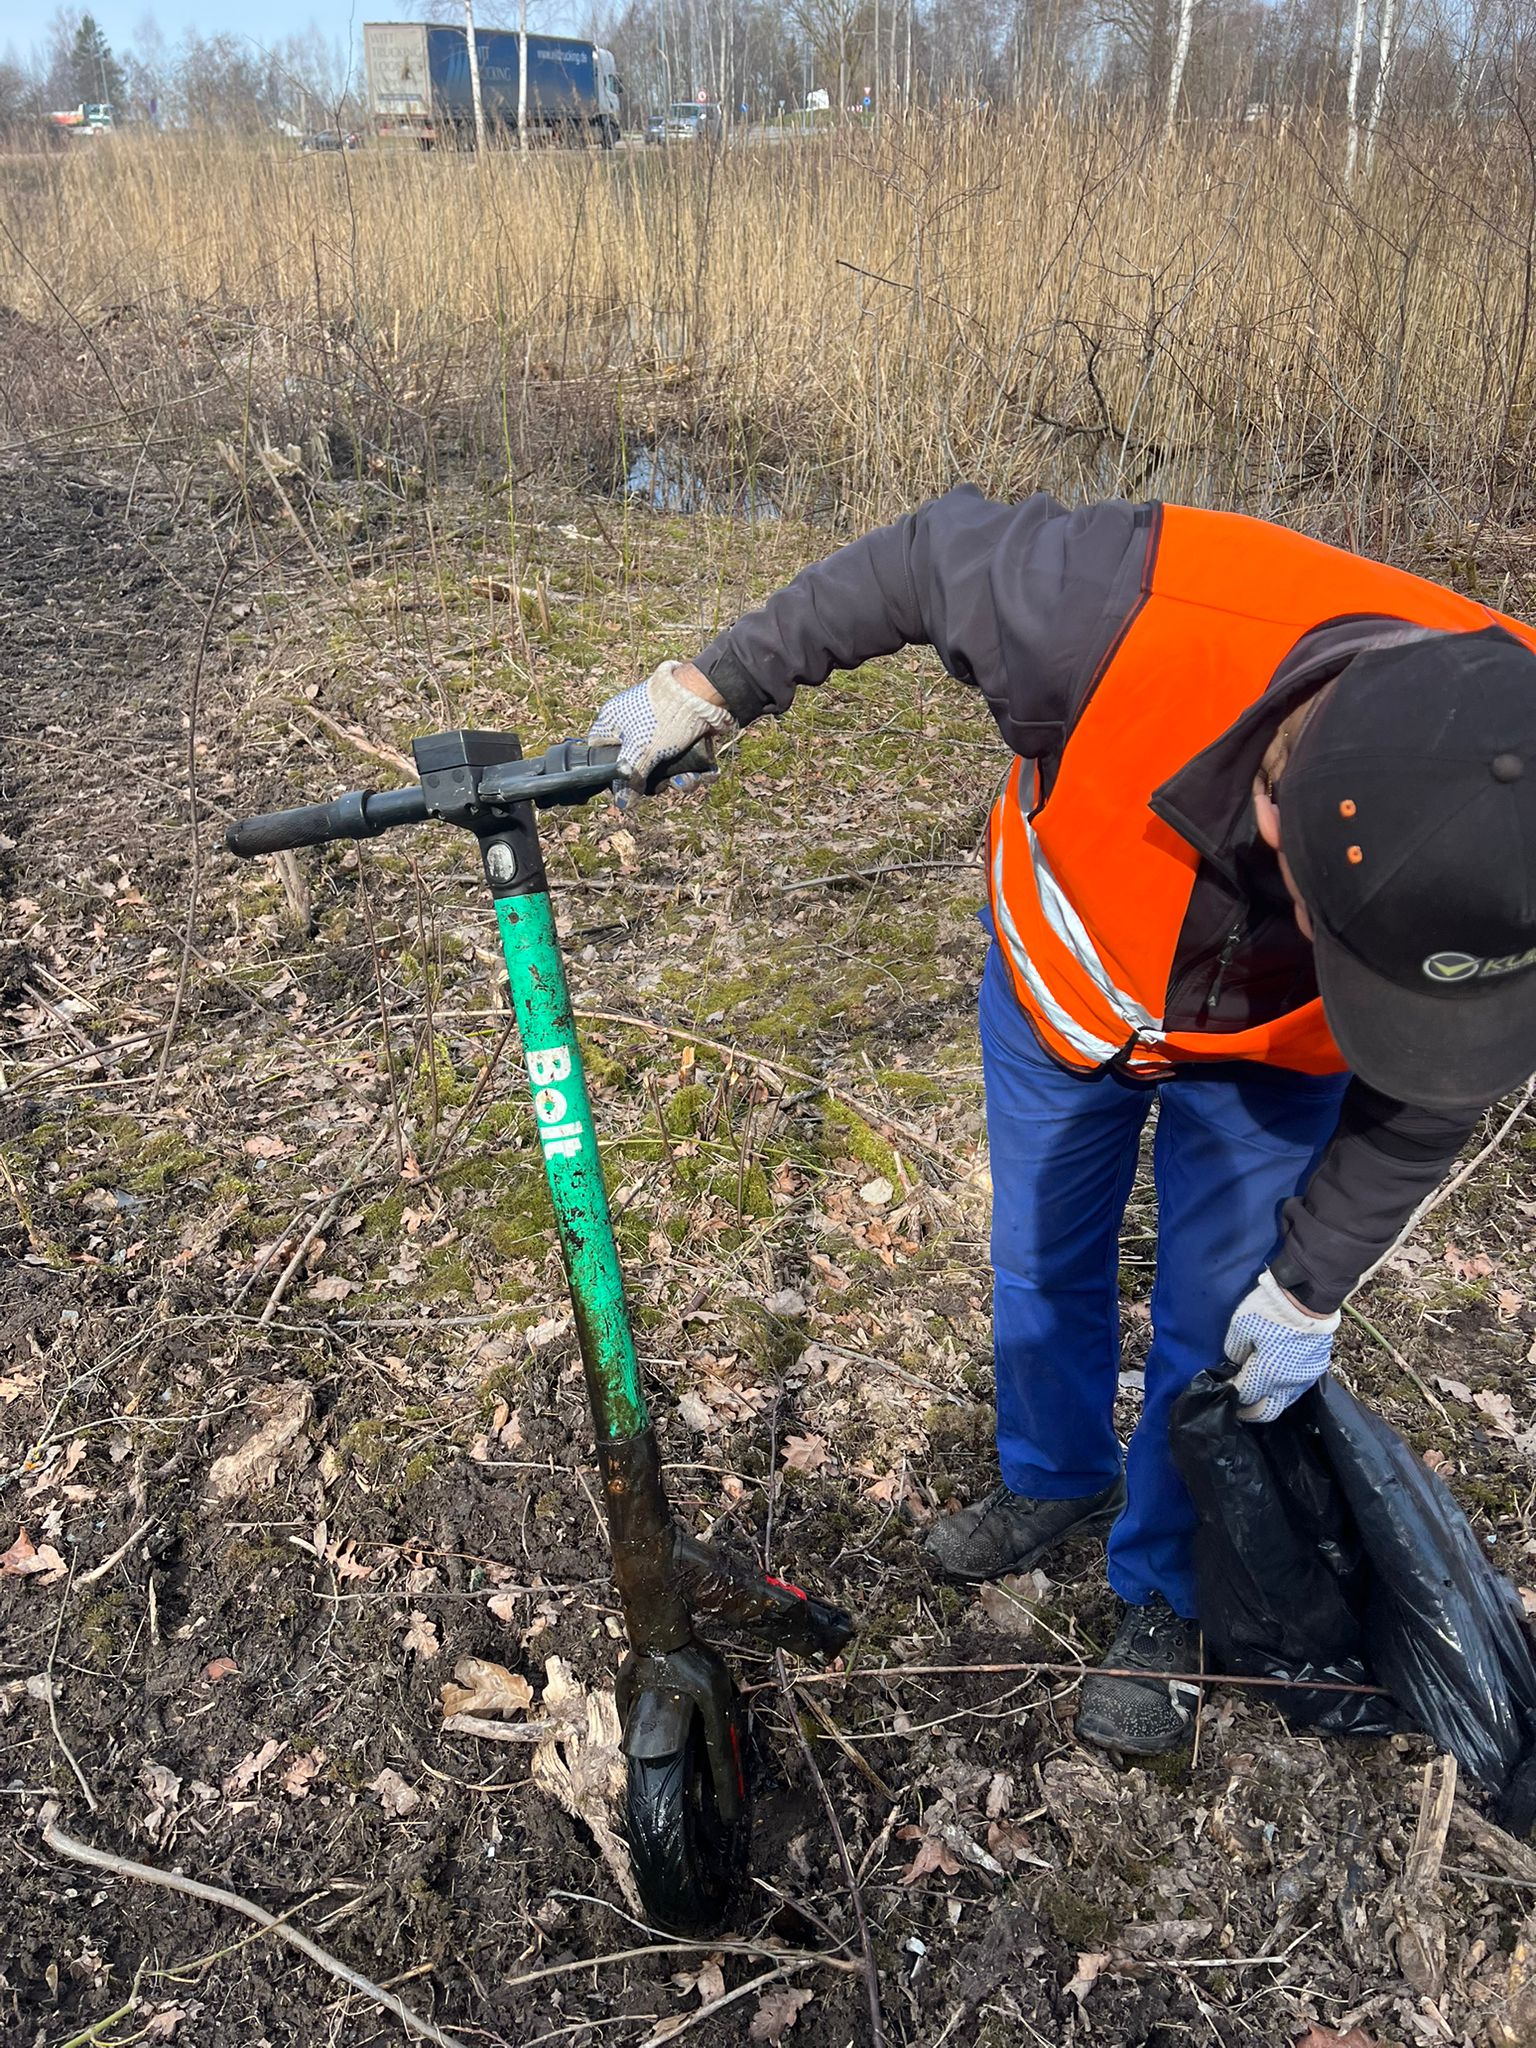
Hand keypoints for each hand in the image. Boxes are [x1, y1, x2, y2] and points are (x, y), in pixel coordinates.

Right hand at [588, 660, 735, 793]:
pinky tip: (707, 774)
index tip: (623, 784)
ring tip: (690, 781)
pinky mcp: (686, 735)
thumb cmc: (664, 716)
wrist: (704, 693)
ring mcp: (662, 730)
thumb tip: (622, 803)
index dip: (609, 769)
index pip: (601, 749)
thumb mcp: (641, 751)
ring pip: (666, 766)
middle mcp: (636, 726)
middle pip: (639, 765)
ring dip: (681, 780)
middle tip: (664, 785)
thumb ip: (629, 778)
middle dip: (657, 781)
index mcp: (615, 722)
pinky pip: (687, 760)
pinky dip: (698, 770)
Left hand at [1222, 1269, 1339, 1423]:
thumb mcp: (1241, 1325)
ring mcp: (1306, 1378)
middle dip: (1250, 1411)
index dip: (1231, 1394)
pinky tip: (1275, 1379)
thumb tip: (1237, 1363)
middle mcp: (1289, 1383)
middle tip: (1238, 1404)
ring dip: (1268, 1400)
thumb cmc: (1271, 1309)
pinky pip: (1297, 1388)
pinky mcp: (1318, 1369)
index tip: (1222, 1390)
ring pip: (1284, 1402)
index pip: (1244, 1396)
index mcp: (1267, 1374)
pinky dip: (1284, 1388)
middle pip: (1266, 1412)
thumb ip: (1235, 1350)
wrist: (1309, 1294)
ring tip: (1256, 1391)